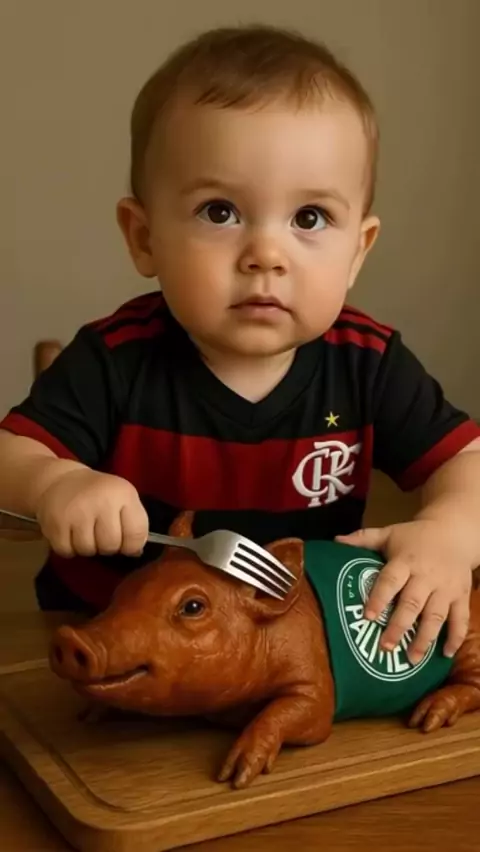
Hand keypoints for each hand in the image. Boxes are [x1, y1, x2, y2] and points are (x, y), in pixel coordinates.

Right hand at [35, 467, 148, 557]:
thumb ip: (134, 523)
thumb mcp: (123, 498)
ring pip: (88, 550)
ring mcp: (77, 512)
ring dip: (88, 547)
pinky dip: (69, 548)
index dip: (132, 545)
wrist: (61, 480)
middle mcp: (101, 501)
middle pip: (110, 545)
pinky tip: (70, 533)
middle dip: (107, 546)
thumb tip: (135, 552)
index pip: (136, 534)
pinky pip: (67, 551)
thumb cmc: (98, 493)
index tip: (125, 541)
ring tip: (85, 531)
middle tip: (101, 533)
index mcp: (123, 494)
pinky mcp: (56, 523)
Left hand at [336, 520, 472, 662]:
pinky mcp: (461, 595)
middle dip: (399, 626)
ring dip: (424, 638)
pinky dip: (456, 637)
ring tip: (412, 659)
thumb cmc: (415, 536)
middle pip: (412, 603)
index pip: (390, 580)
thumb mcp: (389, 533)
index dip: (379, 598)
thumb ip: (363, 538)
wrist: (454, 531)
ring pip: (436, 616)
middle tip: (385, 647)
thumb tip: (335, 540)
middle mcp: (426, 576)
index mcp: (405, 561)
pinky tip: (446, 654)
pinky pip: (460, 618)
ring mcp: (446, 587)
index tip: (368, 616)